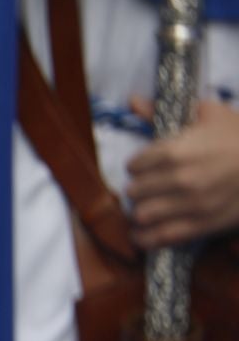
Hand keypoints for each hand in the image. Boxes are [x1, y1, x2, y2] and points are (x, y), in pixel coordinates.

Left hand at [125, 96, 238, 248]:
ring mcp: (190, 204)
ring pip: (141, 215)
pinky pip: (162, 237)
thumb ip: (163, 112)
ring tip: (145, 209)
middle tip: (146, 189)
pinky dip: (146, 239)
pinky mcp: (202, 224)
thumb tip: (132, 101)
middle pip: (134, 191)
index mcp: (175, 150)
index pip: (134, 165)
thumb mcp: (207, 114)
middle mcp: (179, 179)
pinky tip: (141, 236)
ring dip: (140, 212)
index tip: (145, 167)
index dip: (138, 166)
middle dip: (138, 189)